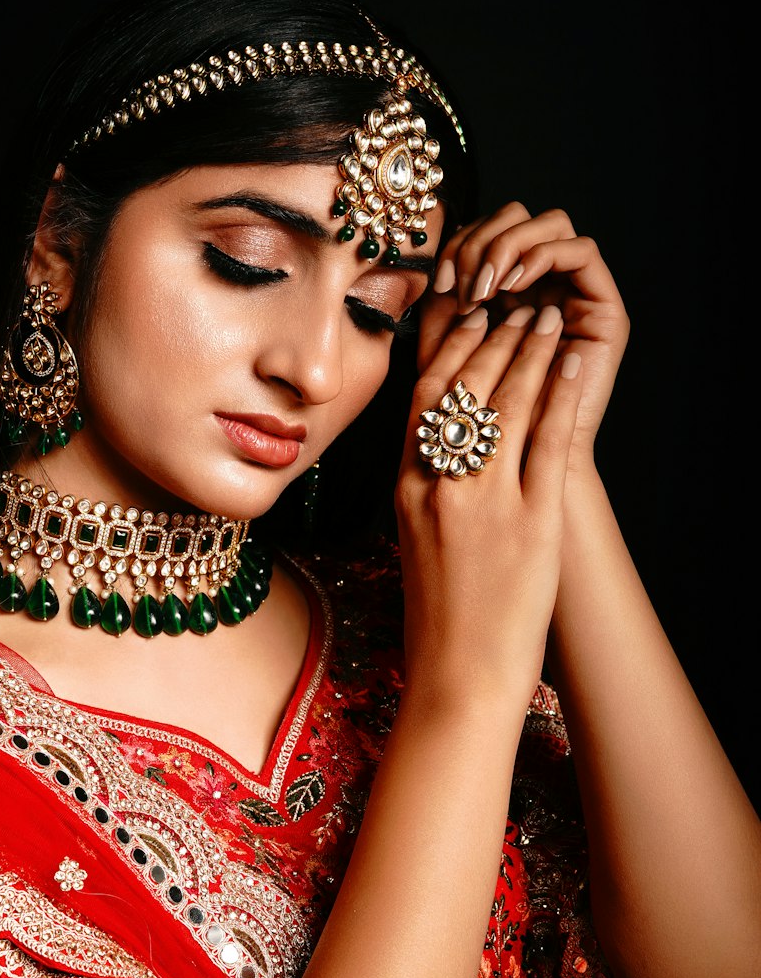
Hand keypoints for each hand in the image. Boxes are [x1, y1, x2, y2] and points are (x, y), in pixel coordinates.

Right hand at [396, 296, 581, 711]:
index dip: (450, 351)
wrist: (459, 674)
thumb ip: (424, 494)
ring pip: (506, 407)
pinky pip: (546, 446)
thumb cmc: (438, 619)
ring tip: (543, 320)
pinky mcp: (529, 522)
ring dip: (529, 354)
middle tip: (514, 304)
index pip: (424, 401)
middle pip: (465, 392)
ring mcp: (485, 503)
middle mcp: (441, 488)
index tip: (469, 321)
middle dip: (493, 339)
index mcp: (408, 492)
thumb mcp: (413, 545)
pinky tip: (570, 367)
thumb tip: (439, 454)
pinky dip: (559, 399)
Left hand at [420, 204, 628, 458]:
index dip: (459, 246)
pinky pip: (581, 251)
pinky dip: (542, 257)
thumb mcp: (446, 362)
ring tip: (486, 289)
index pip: (487, 232)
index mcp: (508, 290)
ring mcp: (576, 292)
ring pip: (551, 223)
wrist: (522, 470)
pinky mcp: (604, 306)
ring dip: (509, 247)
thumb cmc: (481, 426)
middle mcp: (545, 283)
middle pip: (519, 216)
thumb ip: (439, 318)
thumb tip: (431, 266)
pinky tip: (513, 287)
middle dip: (481, 242)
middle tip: (462, 286)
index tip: (439, 284)